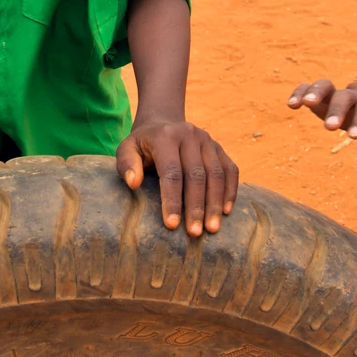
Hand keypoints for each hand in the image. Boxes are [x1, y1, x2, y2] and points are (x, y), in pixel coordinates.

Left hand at [115, 120, 237, 236]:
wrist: (163, 123)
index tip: (171, 225)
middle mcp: (190, 135)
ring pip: (216, 174)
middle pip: (197, 175)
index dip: (172, 199)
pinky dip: (230, 191)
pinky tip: (226, 211)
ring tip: (212, 228)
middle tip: (194, 233)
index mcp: (165, 136)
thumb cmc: (142, 146)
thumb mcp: (126, 149)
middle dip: (196, 206)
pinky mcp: (220, 148)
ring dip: (215, 203)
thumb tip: (133, 183)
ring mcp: (208, 140)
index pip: (171, 172)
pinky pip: (230, 170)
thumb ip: (126, 164)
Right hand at [286, 79, 356, 144]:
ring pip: (323, 86)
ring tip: (302, 103)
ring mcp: (332, 94)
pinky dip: (299, 93)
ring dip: (313, 93)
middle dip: (336, 111)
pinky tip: (291, 104)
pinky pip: (307, 88)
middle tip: (330, 128)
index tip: (353, 136)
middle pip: (342, 98)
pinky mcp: (318, 94)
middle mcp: (349, 96)